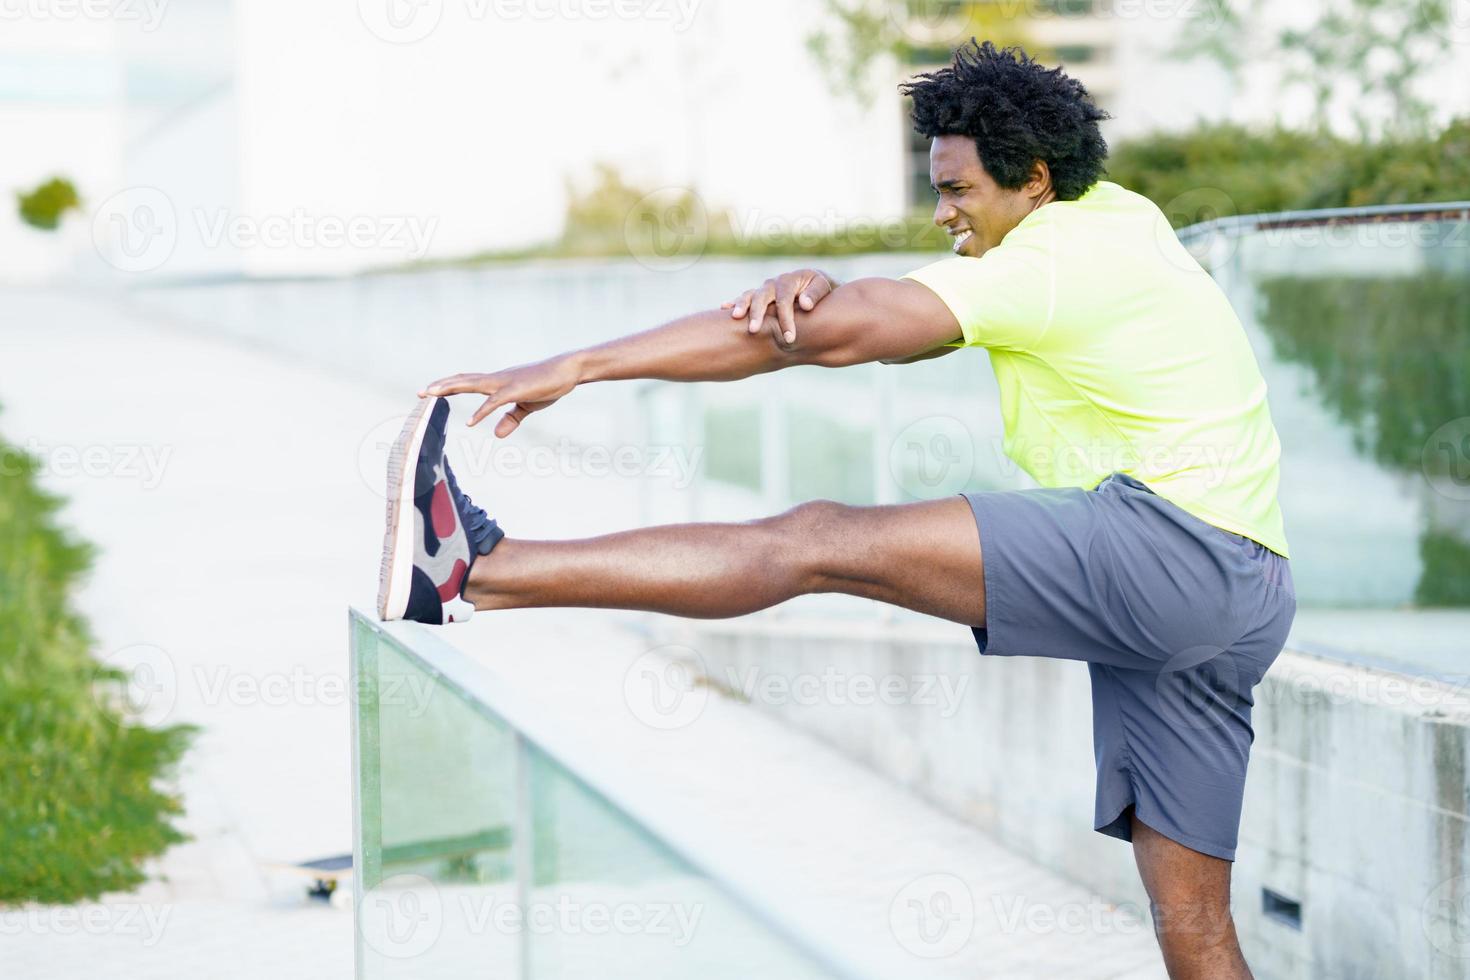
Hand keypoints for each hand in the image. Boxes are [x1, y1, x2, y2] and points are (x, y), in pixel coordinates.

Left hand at [419, 354, 580, 437]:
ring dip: (450, 389)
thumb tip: (496, 434)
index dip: (448, 386)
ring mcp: (505, 383)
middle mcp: (496, 379)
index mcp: (498, 383)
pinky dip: (482, 412)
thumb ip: (510, 420)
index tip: (430, 392)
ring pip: (471, 384)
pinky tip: (472, 422)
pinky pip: (495, 402)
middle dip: (440, 386)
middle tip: (419, 393)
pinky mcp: (516, 390)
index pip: (467, 382)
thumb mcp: (527, 406)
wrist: (568, 370)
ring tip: (431, 395)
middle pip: (462, 380)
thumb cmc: (548, 384)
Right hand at [721, 268, 836, 347]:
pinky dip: (734, 302)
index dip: (786, 320)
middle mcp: (774, 283)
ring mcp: (764, 289)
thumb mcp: (823, 287)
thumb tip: (805, 304)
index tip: (789, 339)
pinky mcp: (758, 296)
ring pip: (750, 296)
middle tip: (753, 330)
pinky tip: (723, 308)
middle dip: (757, 313)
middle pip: (762, 296)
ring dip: (742, 306)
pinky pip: (745, 298)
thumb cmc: (820, 288)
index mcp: (789, 280)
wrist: (815, 285)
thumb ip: (815, 294)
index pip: (785, 301)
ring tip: (735, 317)